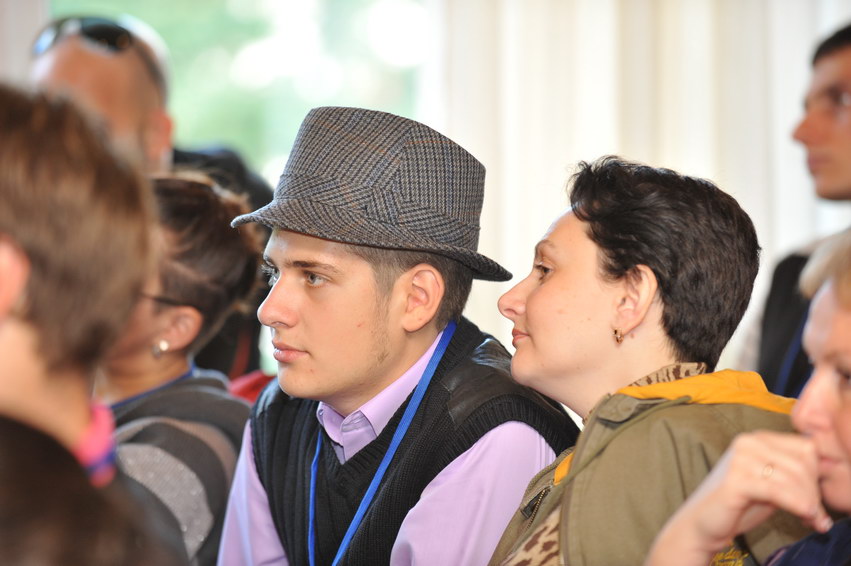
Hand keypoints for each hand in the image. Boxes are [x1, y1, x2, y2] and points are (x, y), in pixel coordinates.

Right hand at [645, 431, 831, 565]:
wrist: (704, 523)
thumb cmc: (740, 505)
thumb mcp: (773, 483)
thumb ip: (795, 474)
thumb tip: (834, 467)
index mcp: (757, 438)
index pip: (805, 447)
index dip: (817, 474)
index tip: (816, 498)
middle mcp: (747, 442)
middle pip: (802, 462)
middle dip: (814, 492)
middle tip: (814, 514)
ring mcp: (740, 459)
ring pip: (794, 477)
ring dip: (809, 503)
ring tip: (810, 519)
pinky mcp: (736, 480)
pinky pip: (779, 491)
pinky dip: (797, 505)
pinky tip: (804, 517)